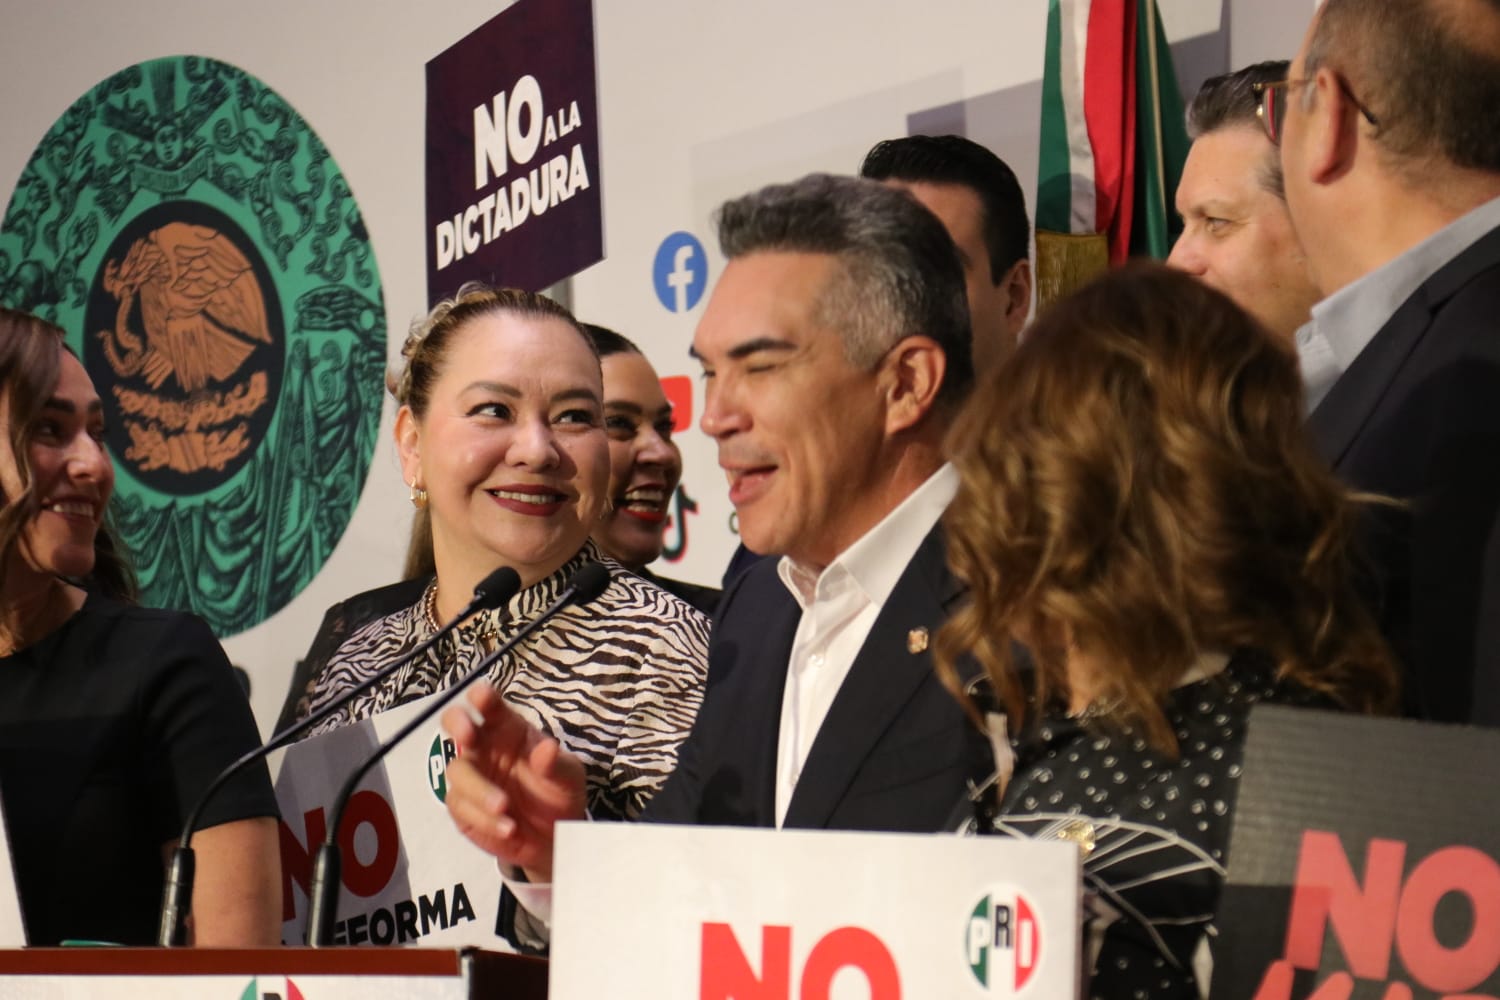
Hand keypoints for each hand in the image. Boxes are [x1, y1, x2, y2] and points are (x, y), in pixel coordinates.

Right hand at [442, 682, 586, 881]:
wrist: (551, 835)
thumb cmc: (557, 792)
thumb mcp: (567, 777)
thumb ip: (556, 764)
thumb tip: (548, 749)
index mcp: (507, 727)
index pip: (490, 705)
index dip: (482, 697)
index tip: (481, 697)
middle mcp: (483, 746)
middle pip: (454, 722)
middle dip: (457, 724)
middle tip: (467, 736)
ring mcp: (470, 775)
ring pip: (457, 771)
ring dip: (479, 789)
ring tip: (504, 807)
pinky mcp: (463, 806)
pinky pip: (463, 807)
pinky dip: (484, 819)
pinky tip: (507, 828)